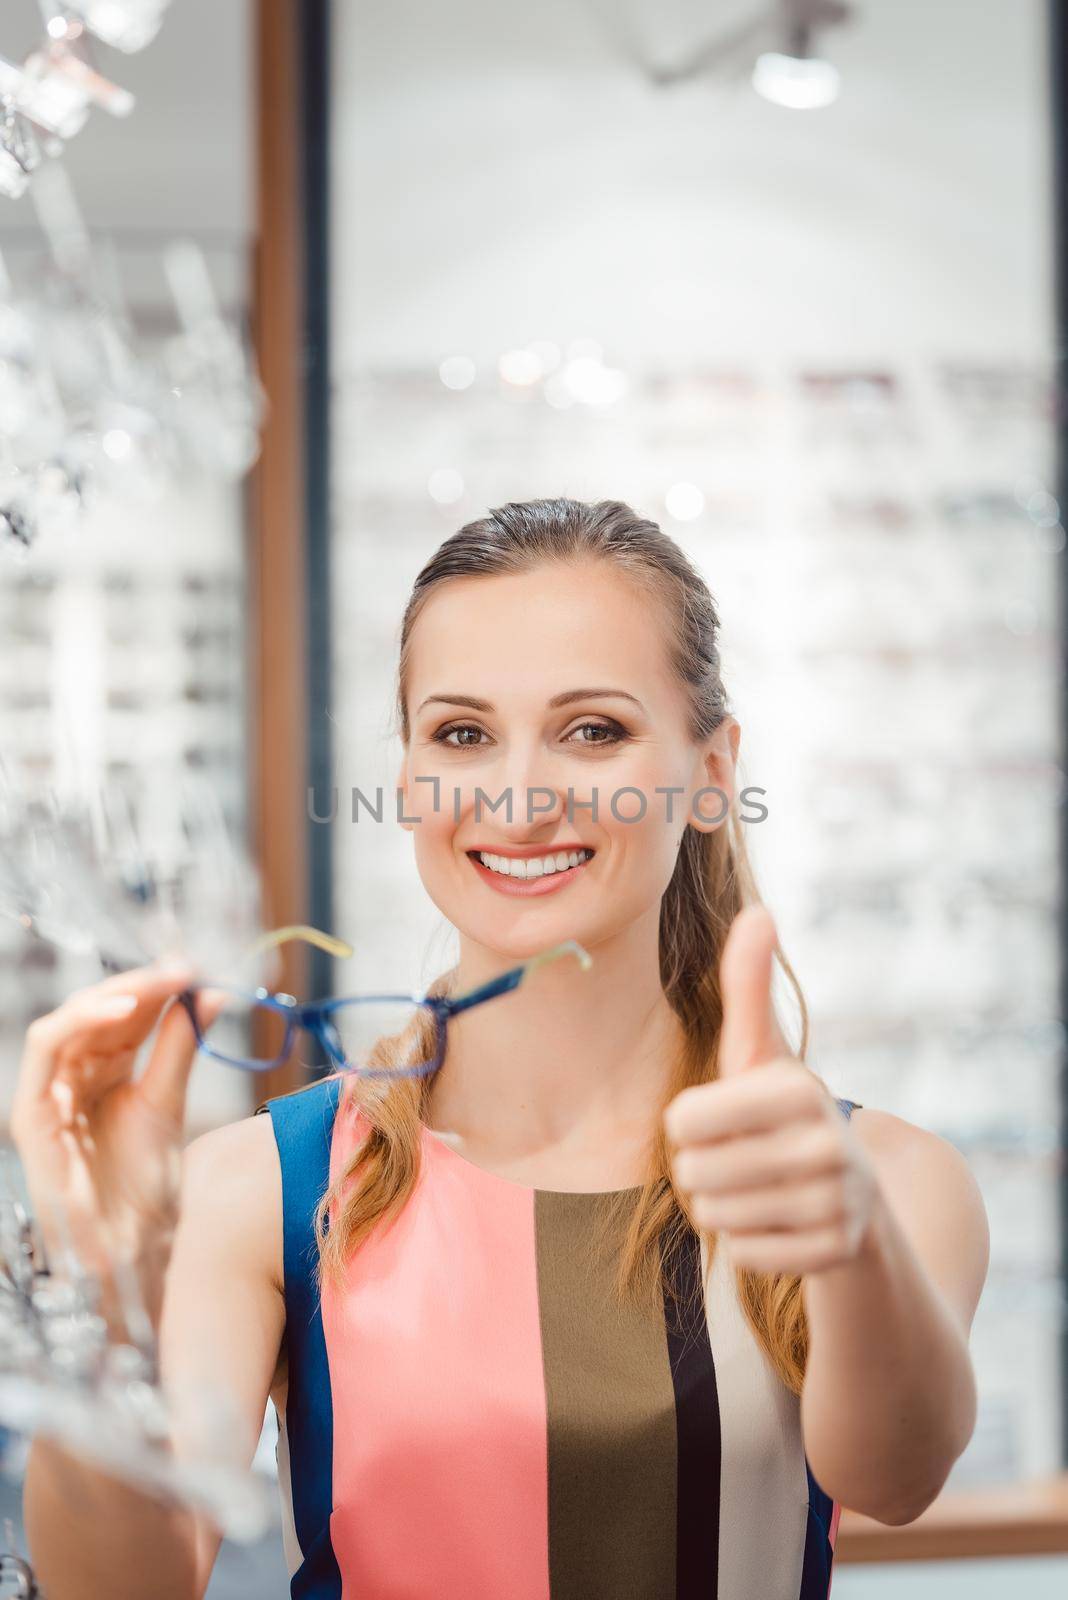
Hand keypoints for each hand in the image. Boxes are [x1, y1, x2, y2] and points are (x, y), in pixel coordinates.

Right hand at [10, 964, 224, 1336]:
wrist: (132, 1251)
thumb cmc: (146, 1188)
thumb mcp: (168, 1103)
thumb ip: (181, 1046)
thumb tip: (212, 991)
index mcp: (101, 1075)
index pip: (121, 1015)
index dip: (154, 988)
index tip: (195, 967)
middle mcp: (70, 1081)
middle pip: (93, 1012)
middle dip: (138, 984)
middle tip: (183, 965)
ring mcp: (47, 1097)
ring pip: (67, 1020)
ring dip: (114, 993)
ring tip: (161, 981)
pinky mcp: (31, 1115)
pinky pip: (45, 1049)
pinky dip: (81, 1020)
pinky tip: (125, 1008)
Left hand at [663, 904, 879, 1274]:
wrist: (853, 1198)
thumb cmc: (781, 1114)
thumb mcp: (761, 1053)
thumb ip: (748, 986)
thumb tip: (759, 911)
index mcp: (799, 1090)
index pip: (683, 1121)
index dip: (686, 1125)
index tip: (718, 1120)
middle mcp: (827, 1146)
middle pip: (693, 1174)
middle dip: (700, 1170)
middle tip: (737, 1159)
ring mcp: (836, 1205)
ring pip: (714, 1217)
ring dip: (720, 1206)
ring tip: (755, 1189)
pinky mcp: (833, 1255)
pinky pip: (742, 1255)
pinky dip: (747, 1243)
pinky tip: (777, 1223)